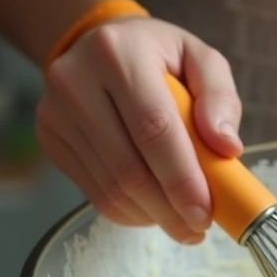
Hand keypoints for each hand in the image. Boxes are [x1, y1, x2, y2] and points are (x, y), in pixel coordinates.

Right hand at [37, 16, 243, 243]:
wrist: (101, 47)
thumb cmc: (159, 57)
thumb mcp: (200, 60)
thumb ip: (220, 98)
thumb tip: (227, 147)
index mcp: (119, 54)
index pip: (154, 130)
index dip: (181, 179)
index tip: (205, 213)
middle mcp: (76, 82)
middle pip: (129, 169)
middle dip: (169, 209)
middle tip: (198, 228)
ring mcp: (56, 113)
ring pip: (111, 189)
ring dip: (152, 216)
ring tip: (182, 222)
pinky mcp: (50, 139)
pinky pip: (94, 194)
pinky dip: (130, 212)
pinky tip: (153, 209)